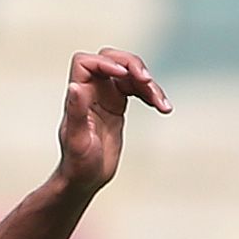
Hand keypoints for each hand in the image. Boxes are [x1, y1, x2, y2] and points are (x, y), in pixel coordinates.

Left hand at [56, 48, 168, 191]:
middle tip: (146, 82)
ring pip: (129, 73)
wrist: (85, 179)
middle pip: (111, 58)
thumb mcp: (77, 140)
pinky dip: (152, 94)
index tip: (123, 75)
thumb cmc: (77, 164)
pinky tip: (163, 107)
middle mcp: (90, 92)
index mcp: (77, 96)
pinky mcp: (117, 105)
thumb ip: (76, 112)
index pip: (86, 62)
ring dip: (148, 83)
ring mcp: (105, 97)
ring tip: (161, 104)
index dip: (105, 62)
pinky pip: (137, 88)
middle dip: (132, 64)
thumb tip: (75, 86)